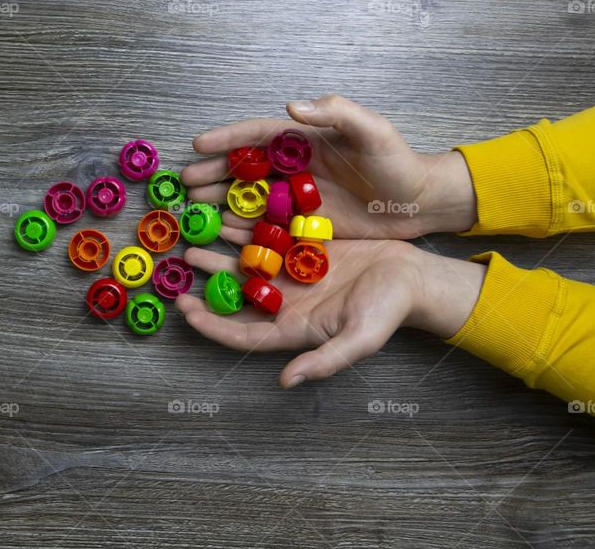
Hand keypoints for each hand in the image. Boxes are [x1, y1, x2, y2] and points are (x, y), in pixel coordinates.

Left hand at [175, 229, 485, 387]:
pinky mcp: (302, 248)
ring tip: (196, 231)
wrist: (411, 276)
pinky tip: (229, 212)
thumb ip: (324, 361)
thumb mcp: (359, 339)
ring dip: (221, 249)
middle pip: (236, 294)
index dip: (211, 325)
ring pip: (246, 262)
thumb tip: (286, 381)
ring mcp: (292, 273)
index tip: (184, 310)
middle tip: (182, 261)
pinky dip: (247, 226)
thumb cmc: (388, 311)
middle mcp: (285, 302)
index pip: (241, 333)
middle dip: (208, 280)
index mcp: (291, 328)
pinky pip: (267, 237)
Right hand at [181, 95, 477, 238]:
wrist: (419, 202)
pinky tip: (223, 235)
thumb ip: (336, 113)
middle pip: (244, 168)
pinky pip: (267, 226)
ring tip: (194, 211)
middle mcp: (295, 167)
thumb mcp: (373, 131)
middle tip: (185, 184)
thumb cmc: (398, 161)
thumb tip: (292, 107)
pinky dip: (244, 230)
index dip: (227, 138)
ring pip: (250, 198)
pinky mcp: (304, 224)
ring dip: (221, 203)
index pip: (257, 135)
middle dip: (213, 174)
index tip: (199, 143)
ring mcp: (297, 197)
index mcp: (305, 139)